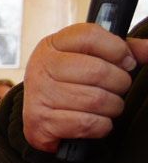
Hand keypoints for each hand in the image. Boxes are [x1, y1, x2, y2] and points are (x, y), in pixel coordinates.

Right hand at [21, 25, 147, 151]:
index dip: (117, 49)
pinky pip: (88, 123)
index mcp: (52, 45)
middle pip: (98, 71)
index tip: (125, 62)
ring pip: (96, 100)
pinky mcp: (42, 122)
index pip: (90, 36)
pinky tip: (95, 121)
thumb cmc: (68, 83)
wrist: (37, 117)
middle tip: (116, 89)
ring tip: (107, 106)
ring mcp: (39, 95)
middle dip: (119, 83)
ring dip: (112, 107)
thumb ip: (120, 50)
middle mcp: (41, 67)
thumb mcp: (88, 58)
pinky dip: (101, 126)